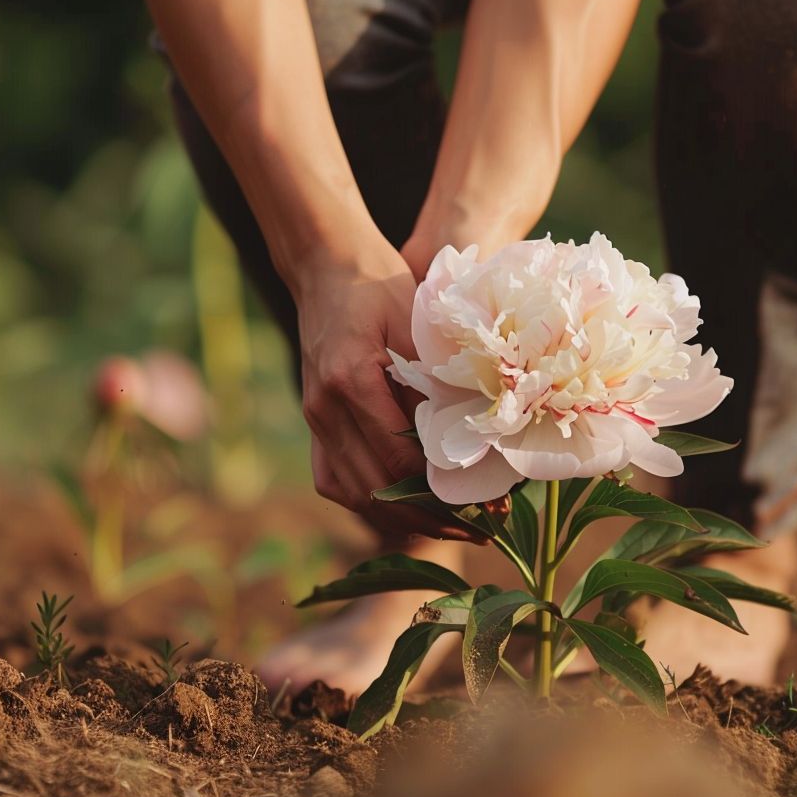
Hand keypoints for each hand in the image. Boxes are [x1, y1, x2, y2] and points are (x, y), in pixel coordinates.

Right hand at [295, 242, 478, 541]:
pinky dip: (367, 501)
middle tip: (477, 529)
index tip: (483, 504)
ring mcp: (313, 418)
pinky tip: (403, 509)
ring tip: (446, 527)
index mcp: (350, 381)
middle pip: (374, 488)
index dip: (441, 490)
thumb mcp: (419, 325)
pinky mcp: (314, 421)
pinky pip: (334, 479)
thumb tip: (473, 438)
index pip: (397, 458)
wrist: (329, 267)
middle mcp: (324, 407)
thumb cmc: (382, 288)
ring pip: (351, 493)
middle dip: (427, 517)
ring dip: (397, 518)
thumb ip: (437, 381)